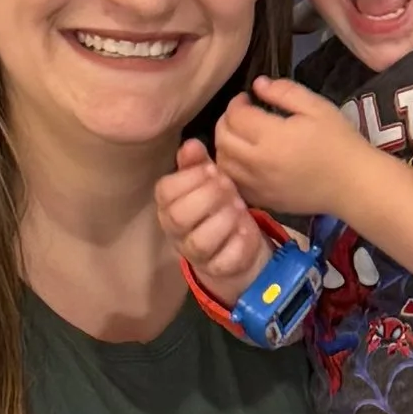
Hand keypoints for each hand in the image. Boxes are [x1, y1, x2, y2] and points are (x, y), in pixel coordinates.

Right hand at [155, 139, 271, 302]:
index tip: (214, 170)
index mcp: (169, 205)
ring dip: (223, 220)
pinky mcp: (218, 269)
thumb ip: (197, 163)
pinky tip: (247, 229)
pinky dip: (239, 242)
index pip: (165, 191)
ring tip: (239, 207)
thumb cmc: (217, 207)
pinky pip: (224, 261)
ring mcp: (195, 254)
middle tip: (229, 187)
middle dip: (208, 197)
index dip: (190, 178)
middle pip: (179, 217)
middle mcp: (176, 232)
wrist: (237, 246)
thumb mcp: (208, 181)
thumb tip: (191, 144)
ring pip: (200, 241)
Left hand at [217, 78, 369, 223]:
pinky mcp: (263, 201)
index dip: (237, 102)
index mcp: (272, 137)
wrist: (354, 184)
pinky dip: (232, 170)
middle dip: (226, 121)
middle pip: (223, 139)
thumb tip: (258, 85)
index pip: (236, 116)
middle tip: (241, 115)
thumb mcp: (317, 107)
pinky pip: (234, 184)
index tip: (248, 98)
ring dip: (225, 146)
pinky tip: (245, 162)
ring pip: (223, 163)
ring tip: (240, 137)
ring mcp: (258, 185)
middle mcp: (258, 163)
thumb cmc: (339, 142)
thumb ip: (285, 92)